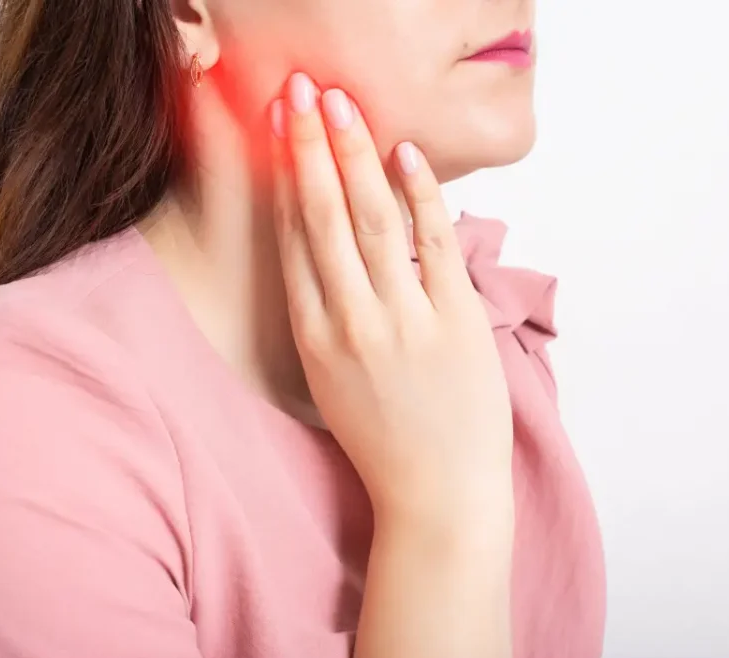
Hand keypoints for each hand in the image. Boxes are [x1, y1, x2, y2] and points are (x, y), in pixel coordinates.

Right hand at [269, 72, 513, 525]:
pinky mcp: (453, 322)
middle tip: (298, 91)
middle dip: (306, 148)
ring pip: (371, 220)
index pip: (291, 240)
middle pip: (321, 218)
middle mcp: (348, 322)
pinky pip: (433, 243)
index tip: (275, 130)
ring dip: (353, 157)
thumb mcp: (331, 379)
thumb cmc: (383, 439)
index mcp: (311, 336)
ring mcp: (401, 321)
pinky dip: (421, 194)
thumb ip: (327, 314)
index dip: (281, 179)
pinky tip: (405, 154)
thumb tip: (329, 249)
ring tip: (340, 105)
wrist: (436, 497)